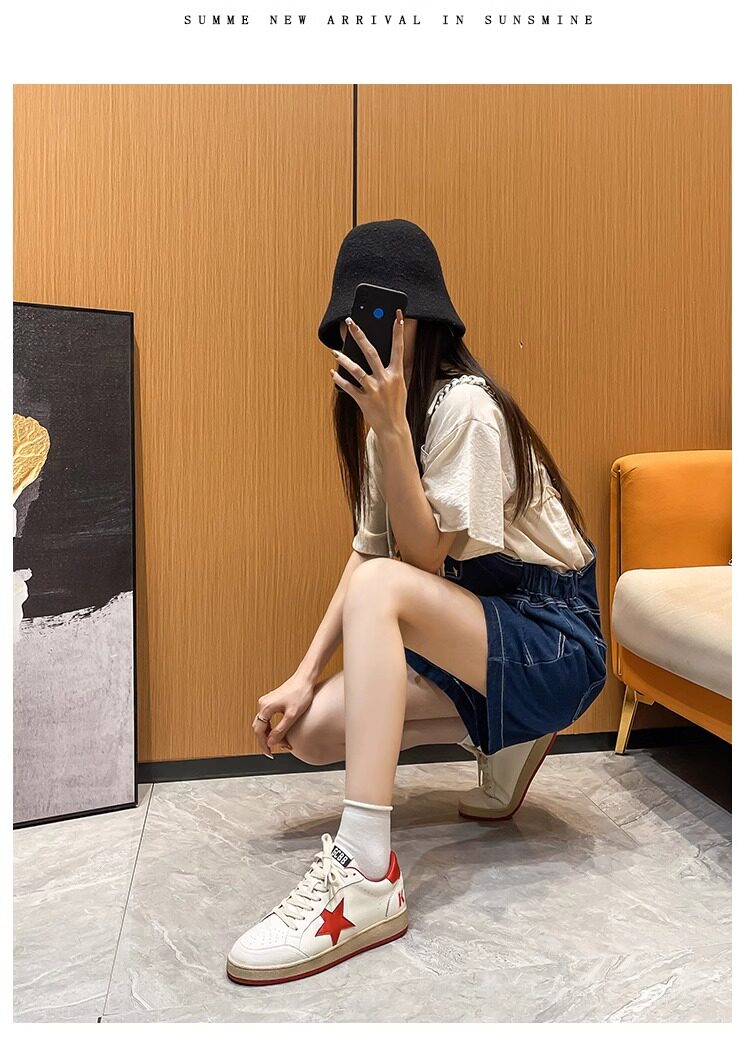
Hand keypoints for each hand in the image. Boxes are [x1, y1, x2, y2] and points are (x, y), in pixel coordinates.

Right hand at [252, 670, 315, 756]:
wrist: (305, 679)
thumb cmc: (300, 693)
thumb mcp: (292, 715)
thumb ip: (280, 730)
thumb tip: (271, 742)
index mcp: (266, 707)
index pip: (259, 731)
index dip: (263, 744)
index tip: (269, 753)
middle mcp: (263, 704)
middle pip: (259, 728)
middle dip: (267, 740)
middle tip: (276, 750)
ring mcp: (266, 702)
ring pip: (264, 723)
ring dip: (271, 734)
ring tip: (282, 742)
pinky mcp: (272, 701)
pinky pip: (268, 718)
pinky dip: (273, 727)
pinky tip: (281, 732)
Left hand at [330, 308, 407, 438]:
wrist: (393, 428)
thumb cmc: (395, 404)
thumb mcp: (399, 384)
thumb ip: (390, 369)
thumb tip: (378, 352)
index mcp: (397, 374)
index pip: (398, 348)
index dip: (398, 331)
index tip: (397, 315)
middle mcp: (385, 380)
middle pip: (371, 353)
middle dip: (361, 336)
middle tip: (351, 323)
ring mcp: (374, 390)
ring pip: (356, 370)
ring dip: (344, 360)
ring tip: (335, 351)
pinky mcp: (363, 401)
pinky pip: (348, 388)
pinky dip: (339, 380)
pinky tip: (332, 373)